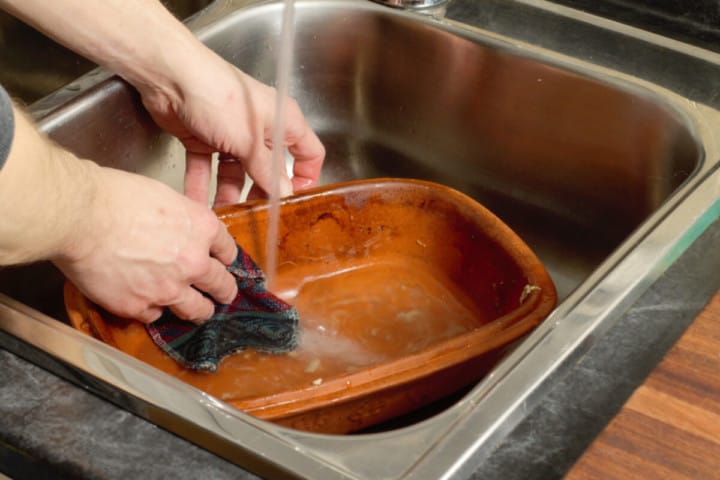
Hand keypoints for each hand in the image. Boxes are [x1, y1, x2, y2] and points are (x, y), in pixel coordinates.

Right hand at [54, 165, 238, 323]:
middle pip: (221, 285)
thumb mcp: (165, 197)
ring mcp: (168, 289)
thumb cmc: (115, 197)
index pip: (228, 250)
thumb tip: (181, 229)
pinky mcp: (139, 306)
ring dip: (200, 310)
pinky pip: (155, 316)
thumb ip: (182, 220)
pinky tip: (149, 305)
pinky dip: (153, 311)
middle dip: (224, 290)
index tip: (224, 263)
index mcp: (202, 230)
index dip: (226, 258)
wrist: (81, 216)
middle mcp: (193, 263)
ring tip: (200, 312)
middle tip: (224, 294)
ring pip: (197, 310)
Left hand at [140, 58, 324, 207]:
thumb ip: (268, 172)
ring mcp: (231, 134)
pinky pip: (206, 169)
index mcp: (282, 121)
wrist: (171, 77)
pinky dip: (200, 186)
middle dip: (260, 194)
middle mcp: (259, 129)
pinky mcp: (203, 139)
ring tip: (223, 218)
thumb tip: (284, 195)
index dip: (305, 178)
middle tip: (255, 217)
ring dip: (228, 195)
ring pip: (235, 174)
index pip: (308, 153)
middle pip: (268, 170)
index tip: (294, 201)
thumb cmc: (218, 95)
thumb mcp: (249, 141)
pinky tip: (197, 205)